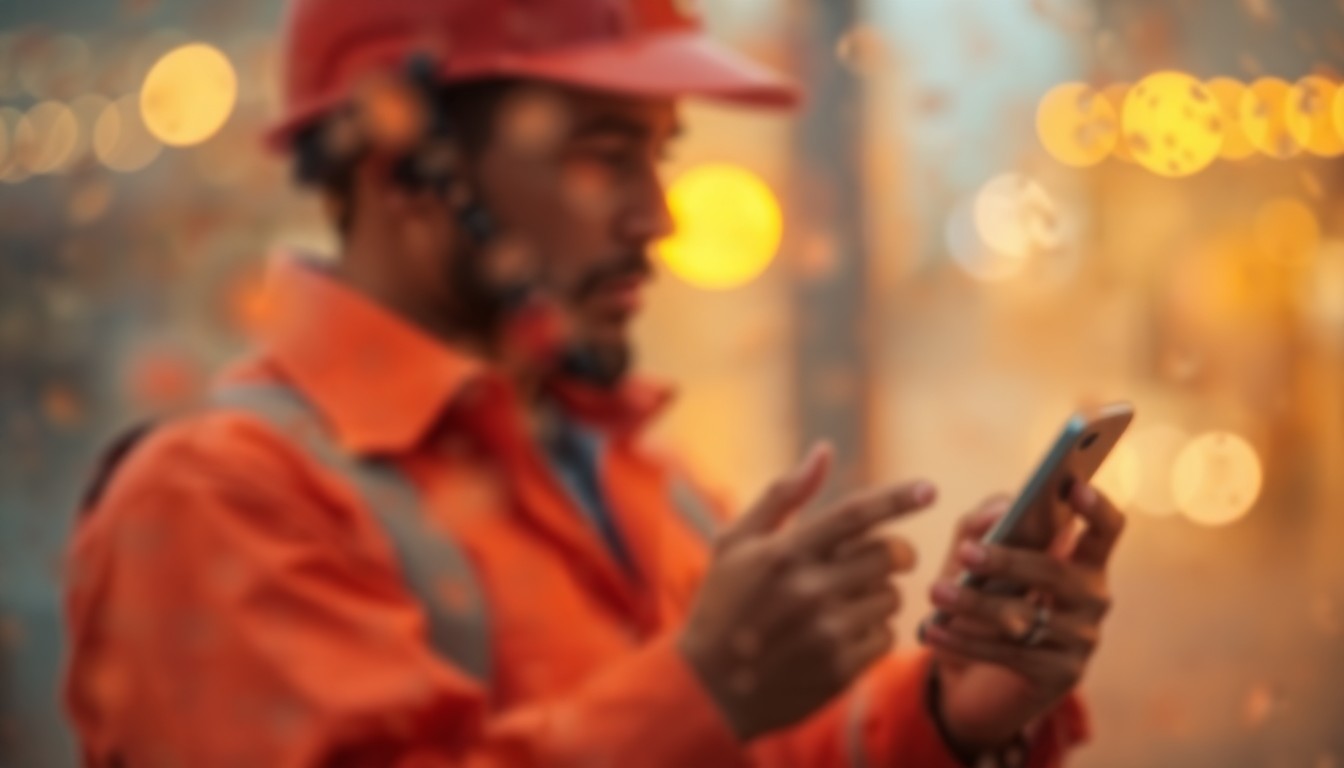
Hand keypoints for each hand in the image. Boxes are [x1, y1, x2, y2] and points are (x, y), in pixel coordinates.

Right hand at [679, 443, 935, 741]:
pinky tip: (842, 634)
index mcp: (784, 553)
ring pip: (892, 596)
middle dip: (891, 552)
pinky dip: (873, 631)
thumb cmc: (721, 605)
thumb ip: (782, 495)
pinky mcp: (841, 669)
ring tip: (843, 602)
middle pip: (889, 554)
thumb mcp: (736, 543)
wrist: (709, 689)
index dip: (897, 499)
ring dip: (879, 593)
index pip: (855, 515)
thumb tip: (823, 451)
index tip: (929, 489)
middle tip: (870, 560)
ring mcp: (827, 633)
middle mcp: (809, 590)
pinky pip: (887, 636)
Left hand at [920, 483, 1123, 750]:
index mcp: (1083, 559)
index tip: (1073, 485)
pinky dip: (965, 642)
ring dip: (975, 605)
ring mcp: (1082, 639)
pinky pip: (1009, 655)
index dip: (1095, 507)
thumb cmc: (985, 598)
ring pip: (1026, 617)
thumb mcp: (976, 558)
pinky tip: (932, 632)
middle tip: (966, 553)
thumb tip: (1000, 510)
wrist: (981, 676)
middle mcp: (1093, 597)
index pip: (1106, 528)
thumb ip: (982, 523)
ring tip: (936, 593)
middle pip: (1054, 571)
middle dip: (1007, 561)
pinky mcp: (1061, 676)